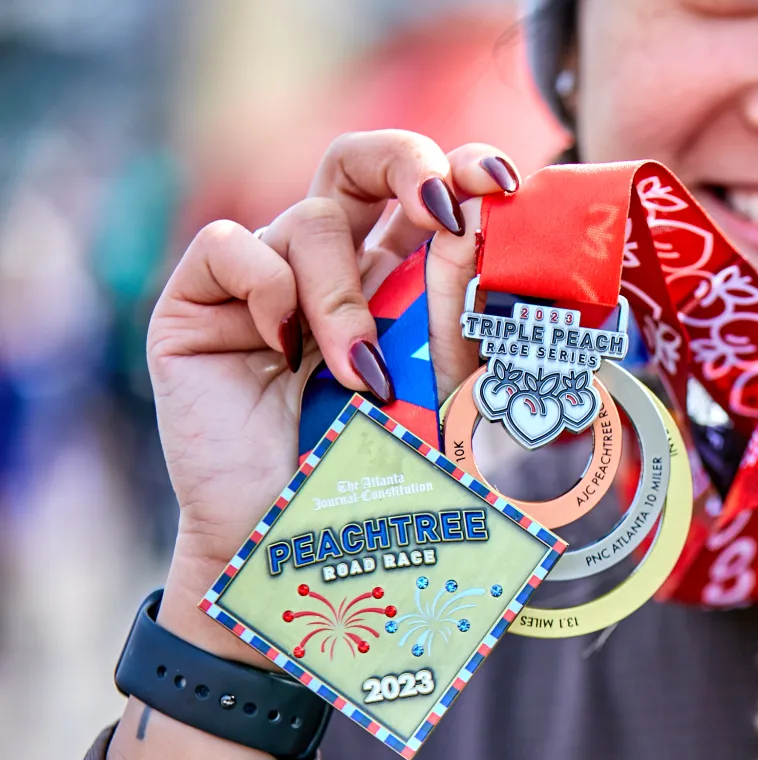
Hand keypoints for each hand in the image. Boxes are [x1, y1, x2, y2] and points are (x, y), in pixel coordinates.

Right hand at [147, 131, 516, 659]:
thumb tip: (476, 216)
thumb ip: (454, 306)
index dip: (459, 167)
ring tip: (363, 375)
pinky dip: (269, 290)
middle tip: (442, 203)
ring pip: (310, 220)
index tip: (503, 183)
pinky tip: (284, 354)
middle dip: (403, 161)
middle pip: (356, 161)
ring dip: (346, 296)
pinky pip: (231, 246)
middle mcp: (330, 268)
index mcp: (395, 278)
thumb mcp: (440, 385)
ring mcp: (263, 282)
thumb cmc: (382, 472)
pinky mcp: (199, 304)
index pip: (422, 190)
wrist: (303, 545)